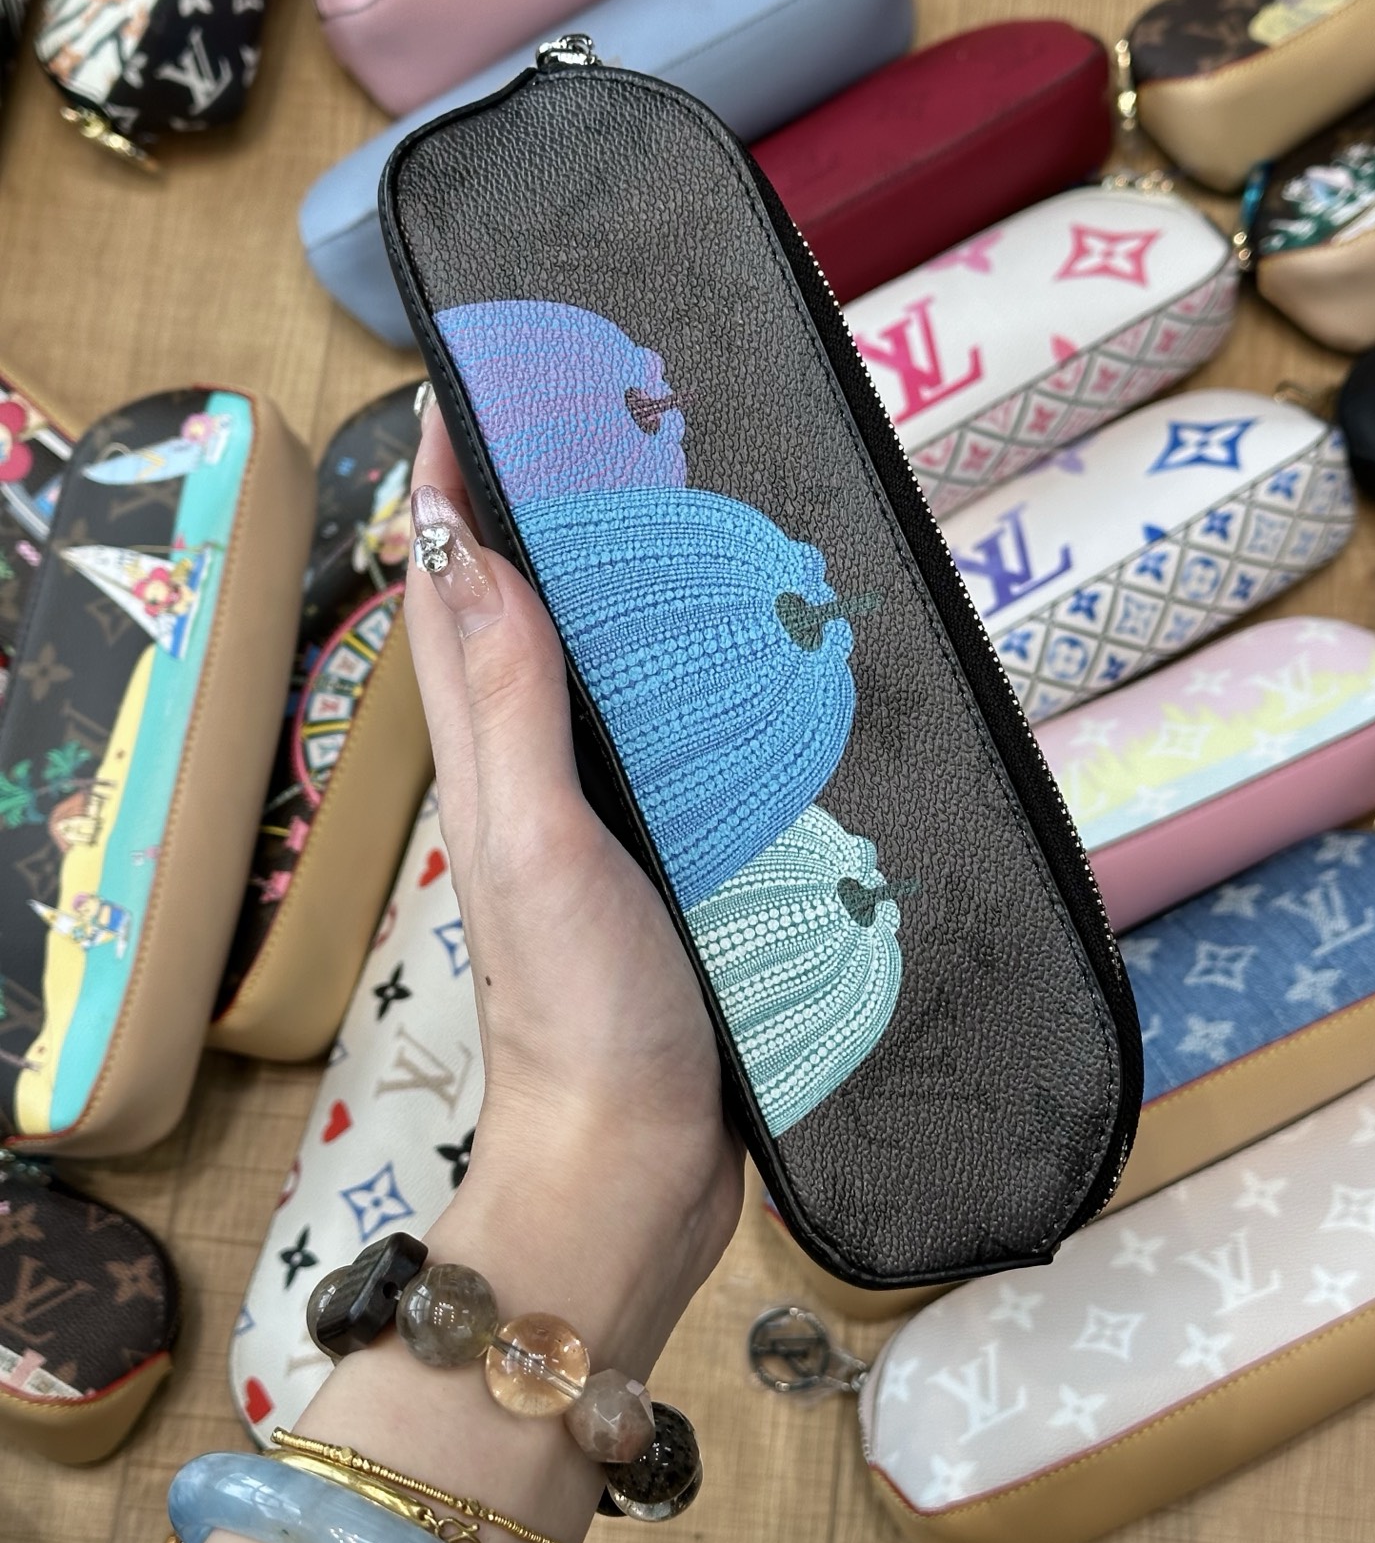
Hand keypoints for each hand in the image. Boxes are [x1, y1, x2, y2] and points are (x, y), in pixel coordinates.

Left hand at [403, 405, 744, 1357]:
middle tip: (614, 419)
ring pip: (607, 672)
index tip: (486, 381)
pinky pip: (674, 740)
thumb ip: (510, 700)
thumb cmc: (585, 1007)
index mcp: (489, 757)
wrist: (643, 1161)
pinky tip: (751, 657)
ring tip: (690, 502)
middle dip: (550, 510)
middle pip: (528, 614)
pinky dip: (694, 679)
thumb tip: (464, 543)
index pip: (454, 590)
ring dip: (627, 585)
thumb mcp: (538, 840)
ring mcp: (605, 817)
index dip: (456, 484)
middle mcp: (537, 774)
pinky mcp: (674, 858)